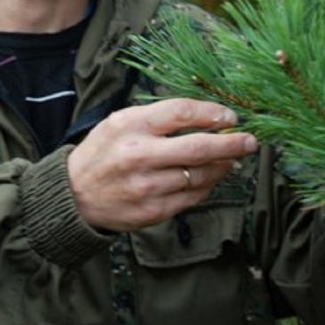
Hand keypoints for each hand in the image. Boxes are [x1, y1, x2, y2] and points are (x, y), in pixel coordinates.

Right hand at [67, 98, 257, 232]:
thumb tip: (208, 118)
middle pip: (198, 147)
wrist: (74, 195)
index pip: (182, 113)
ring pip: (200, 175)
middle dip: (231, 143)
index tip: (229, 117)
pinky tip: (213, 177)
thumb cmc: (104, 152)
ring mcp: (147, 186)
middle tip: (250, 141)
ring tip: (233, 159)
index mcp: (131, 126)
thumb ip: (160, 119)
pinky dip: (208, 186)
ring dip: (223, 166)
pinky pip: (192, 197)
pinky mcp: (152, 211)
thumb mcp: (121, 122)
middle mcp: (139, 156)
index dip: (212, 113)